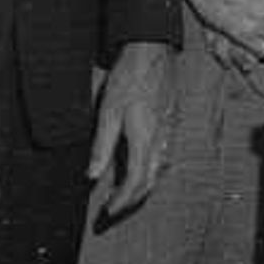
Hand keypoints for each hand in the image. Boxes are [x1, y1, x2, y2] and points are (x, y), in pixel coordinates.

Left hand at [89, 40, 173, 214]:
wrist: (152, 51)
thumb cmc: (130, 78)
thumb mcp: (108, 111)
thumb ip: (102, 146)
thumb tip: (92, 176)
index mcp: (144, 138)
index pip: (136, 181)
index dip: (122, 201)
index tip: (108, 212)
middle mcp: (161, 139)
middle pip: (151, 181)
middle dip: (132, 200)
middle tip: (113, 209)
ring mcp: (169, 131)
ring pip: (160, 170)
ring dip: (143, 186)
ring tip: (124, 193)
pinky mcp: (171, 123)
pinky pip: (164, 156)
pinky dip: (151, 170)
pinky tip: (142, 167)